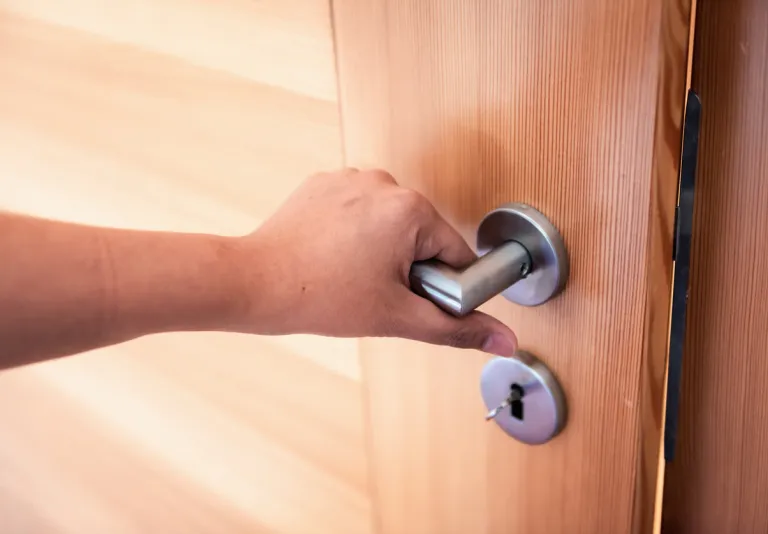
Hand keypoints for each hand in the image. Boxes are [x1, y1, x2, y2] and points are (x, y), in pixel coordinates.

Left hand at [235, 168, 516, 355]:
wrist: (255, 283)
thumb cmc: (319, 296)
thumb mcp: (398, 317)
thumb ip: (457, 329)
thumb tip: (505, 340)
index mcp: (411, 209)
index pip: (455, 254)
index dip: (438, 286)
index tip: (405, 298)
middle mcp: (385, 183)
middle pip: (422, 236)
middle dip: (408, 267)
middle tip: (372, 290)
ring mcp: (352, 178)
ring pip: (391, 225)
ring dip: (381, 250)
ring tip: (349, 273)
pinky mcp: (326, 183)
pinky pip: (360, 212)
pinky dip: (354, 234)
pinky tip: (333, 255)